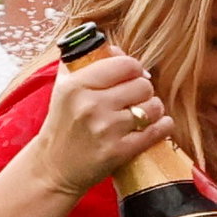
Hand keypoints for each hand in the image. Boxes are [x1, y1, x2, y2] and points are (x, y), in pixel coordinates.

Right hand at [22, 49, 173, 198]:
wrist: (54, 167)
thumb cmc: (62, 124)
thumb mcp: (63, 89)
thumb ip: (84, 63)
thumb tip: (116, 49)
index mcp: (76, 86)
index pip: (125, 65)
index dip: (134, 69)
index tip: (133, 76)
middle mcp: (91, 105)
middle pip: (143, 85)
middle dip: (143, 91)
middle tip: (136, 99)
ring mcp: (107, 129)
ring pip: (153, 107)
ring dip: (152, 110)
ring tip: (143, 114)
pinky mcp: (119, 151)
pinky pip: (157, 131)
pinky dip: (163, 126)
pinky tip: (158, 125)